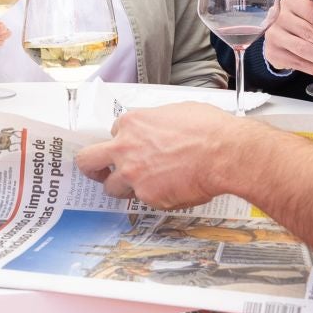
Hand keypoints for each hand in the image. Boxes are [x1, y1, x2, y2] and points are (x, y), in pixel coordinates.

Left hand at [76, 104, 250, 209]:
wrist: (224, 153)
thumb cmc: (208, 129)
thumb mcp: (177, 112)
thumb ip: (157, 123)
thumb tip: (160, 129)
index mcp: (132, 123)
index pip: (113, 134)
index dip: (122, 142)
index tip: (128, 148)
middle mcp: (125, 149)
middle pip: (88, 161)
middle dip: (92, 167)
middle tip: (100, 172)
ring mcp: (133, 174)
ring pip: (111, 188)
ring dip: (123, 188)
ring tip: (143, 187)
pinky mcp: (147, 196)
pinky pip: (143, 200)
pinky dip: (155, 197)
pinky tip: (172, 190)